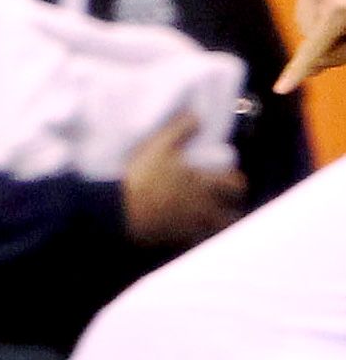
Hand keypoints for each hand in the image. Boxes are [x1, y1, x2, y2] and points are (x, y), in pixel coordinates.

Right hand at [121, 111, 244, 246]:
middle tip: (226, 202)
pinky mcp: (179, 240)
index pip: (234, 184)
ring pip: (218, 231)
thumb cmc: (143, 176)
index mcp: (204, 184)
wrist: (122, 210)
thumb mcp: (159, 145)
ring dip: (219, 225)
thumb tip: (197, 116)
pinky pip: (198, 243)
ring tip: (212, 220)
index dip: (236, 181)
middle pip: (233, 214)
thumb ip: (180, 129)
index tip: (232, 179)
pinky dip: (199, 239)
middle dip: (233, 208)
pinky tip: (191, 234)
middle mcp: (205, 208)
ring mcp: (193, 227)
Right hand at [275, 0, 345, 91]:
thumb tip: (311, 67)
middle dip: (325, 45)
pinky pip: (304, 9)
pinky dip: (318, 14)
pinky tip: (338, 6)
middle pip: (308, 38)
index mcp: (337, 10)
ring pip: (303, 24)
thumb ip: (340, 53)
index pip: (313, 49)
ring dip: (321, 29)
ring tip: (344, 19)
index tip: (280, 89)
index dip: (297, 72)